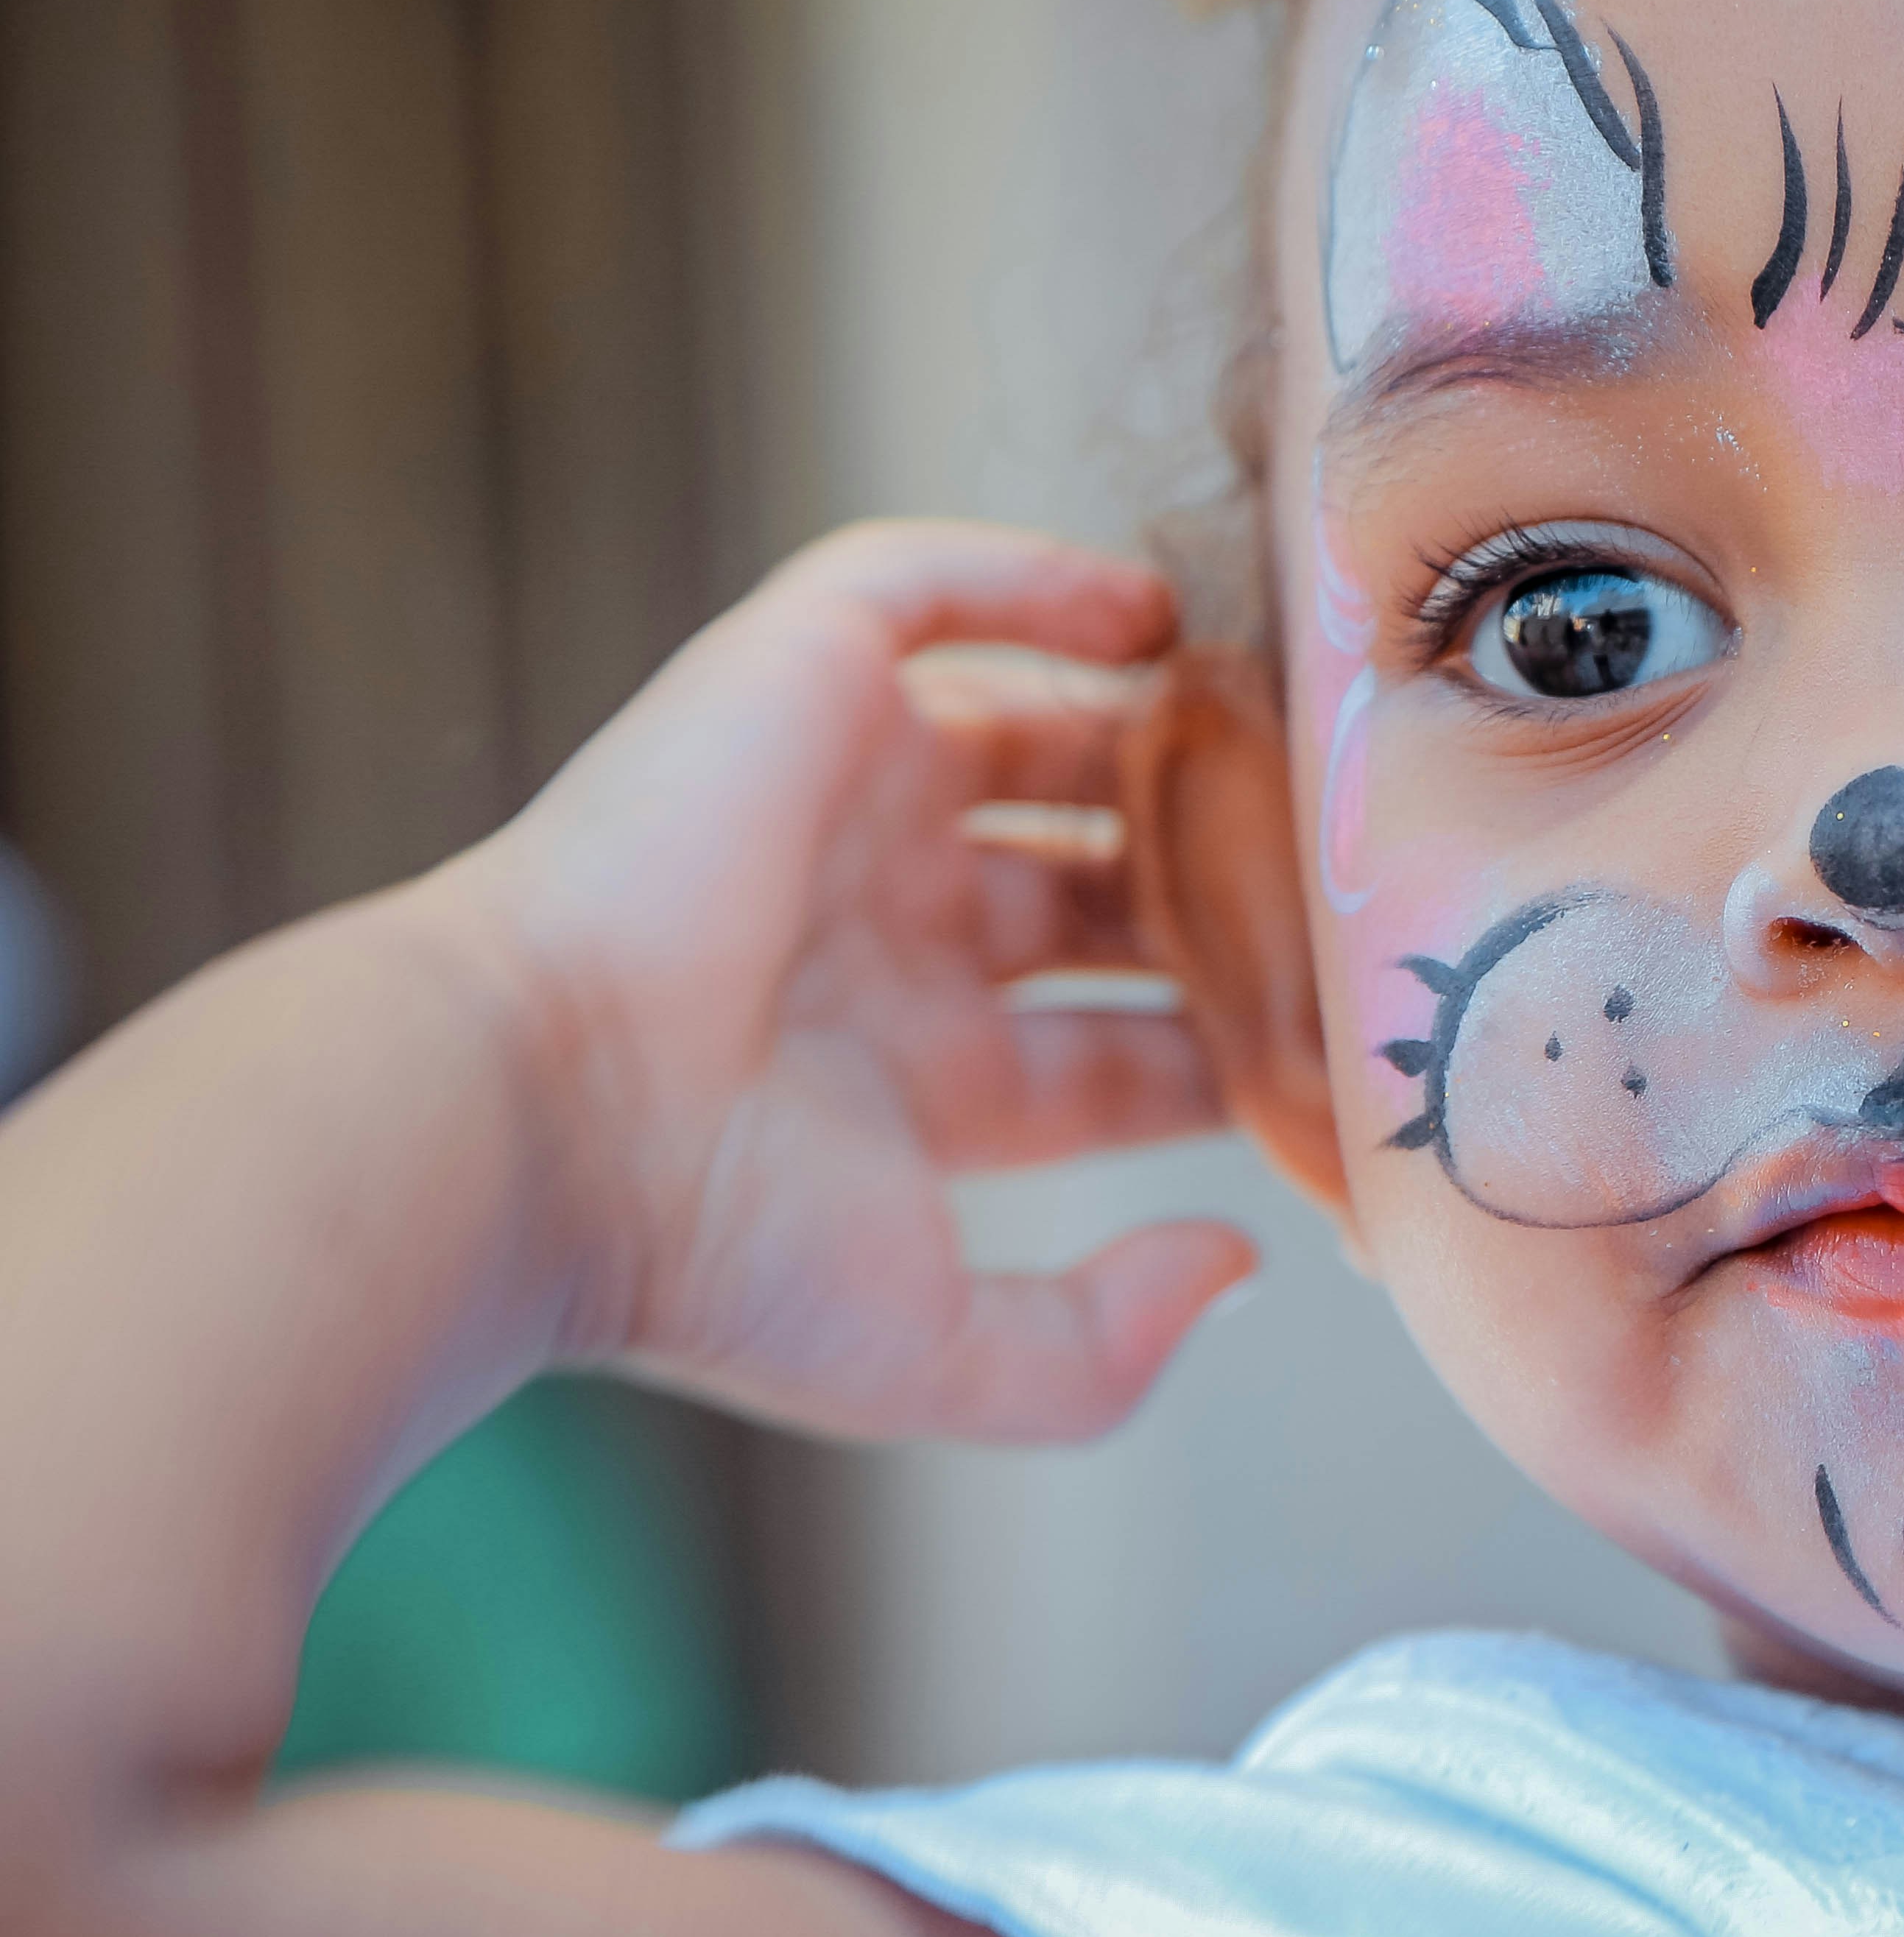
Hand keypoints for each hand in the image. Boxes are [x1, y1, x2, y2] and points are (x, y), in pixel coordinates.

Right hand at [436, 519, 1258, 1442]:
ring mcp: (843, 807)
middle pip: (1103, 891)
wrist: (530, 1123)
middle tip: (1338, 878)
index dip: (1231, 1039)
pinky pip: (930, 590)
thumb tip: (1240, 1260)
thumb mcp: (941, 1355)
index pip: (1123, 1050)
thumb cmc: (711, 1250)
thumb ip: (1103, 1347)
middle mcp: (888, 938)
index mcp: (922, 1087)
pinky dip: (1040, 581)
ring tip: (1280, 738)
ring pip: (1042, 735)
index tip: (1340, 1034)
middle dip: (1219, 889)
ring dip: (1163, 738)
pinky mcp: (795, 685)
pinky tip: (1153, 613)